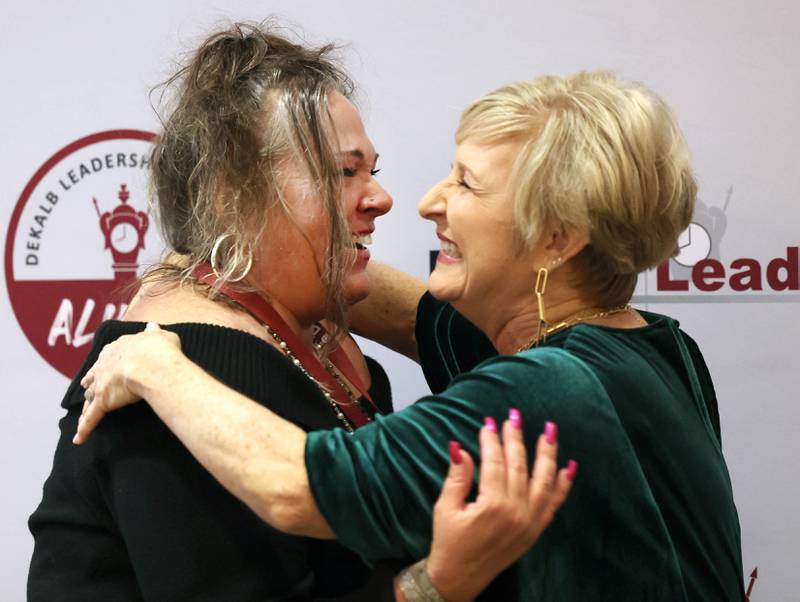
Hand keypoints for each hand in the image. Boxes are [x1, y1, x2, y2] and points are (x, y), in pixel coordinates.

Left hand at [74, 322, 181, 443]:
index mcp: (118, 348)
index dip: (106, 361)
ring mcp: (102, 384)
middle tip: (86, 386)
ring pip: (90, 397)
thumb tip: (153, 328)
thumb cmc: (159, 350)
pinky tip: (78, 439)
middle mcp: (105, 365)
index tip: (103, 364)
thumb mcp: (161, 336)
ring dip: (86, 406)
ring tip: (82, 414)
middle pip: (94, 376)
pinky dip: (84, 429)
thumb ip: (155, 334)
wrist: (152, 364)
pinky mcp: (103, 402)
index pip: (108, 355)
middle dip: (91, 382)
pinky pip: (92, 418)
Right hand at [426, 413, 575, 601]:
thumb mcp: (446, 508)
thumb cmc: (449, 542)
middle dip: (516, 438)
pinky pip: (554, 504)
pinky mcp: (535, 530)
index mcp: (492, 505)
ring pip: (543, 480)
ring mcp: (529, 521)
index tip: (489, 422)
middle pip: (519, 465)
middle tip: (514, 415)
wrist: (459, 578)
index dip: (492, 440)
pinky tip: (569, 466)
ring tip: (550, 430)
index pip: (495, 462)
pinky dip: (563, 485)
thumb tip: (459, 447)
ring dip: (547, 453)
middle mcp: (516, 512)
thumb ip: (457, 476)